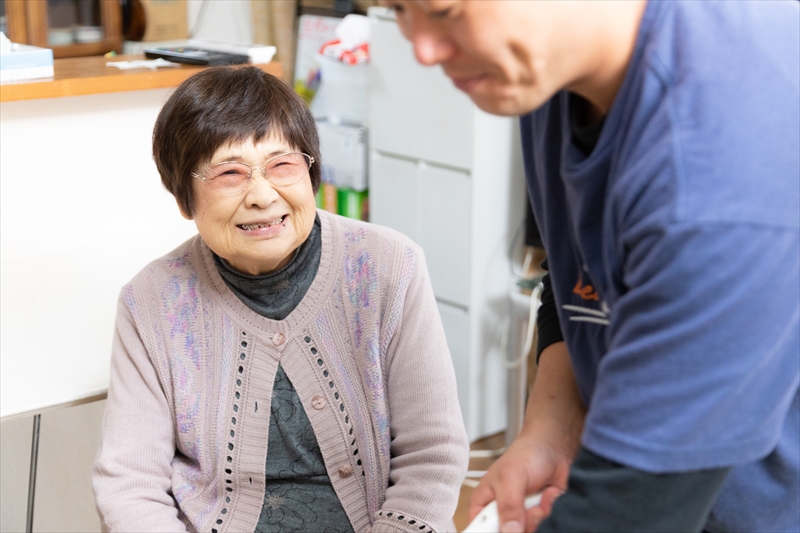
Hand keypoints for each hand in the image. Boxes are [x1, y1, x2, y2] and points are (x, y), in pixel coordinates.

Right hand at [470, 342, 584, 531]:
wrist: (553, 448)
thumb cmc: (526, 454)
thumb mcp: (512, 479)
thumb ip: (508, 506)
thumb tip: (509, 532)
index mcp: (483, 501)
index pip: (477, 529)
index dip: (487, 532)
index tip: (504, 527)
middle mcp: (499, 509)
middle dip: (518, 524)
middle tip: (523, 507)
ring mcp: (518, 512)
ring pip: (524, 531)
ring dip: (535, 516)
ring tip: (535, 495)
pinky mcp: (535, 513)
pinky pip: (539, 524)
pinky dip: (546, 509)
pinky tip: (545, 494)